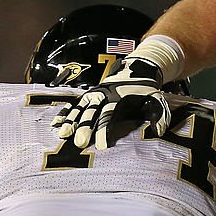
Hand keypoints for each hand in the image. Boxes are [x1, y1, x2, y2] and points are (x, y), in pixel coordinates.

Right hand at [52, 57, 170, 149]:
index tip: (101, 146)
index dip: (104, 131)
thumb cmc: (147, 89)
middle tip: (79, 143)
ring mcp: (94, 93)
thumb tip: (158, 131)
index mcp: (119, 97)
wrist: (138, 68)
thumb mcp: (157, 99)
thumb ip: (158, 115)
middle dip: (85, 127)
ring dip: (71, 121)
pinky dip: (66, 113)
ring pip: (80, 108)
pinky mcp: (89, 94)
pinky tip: (56, 124)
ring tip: (63, 135)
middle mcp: (103, 95)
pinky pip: (75, 104)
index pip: (110, 116)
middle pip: (92, 112)